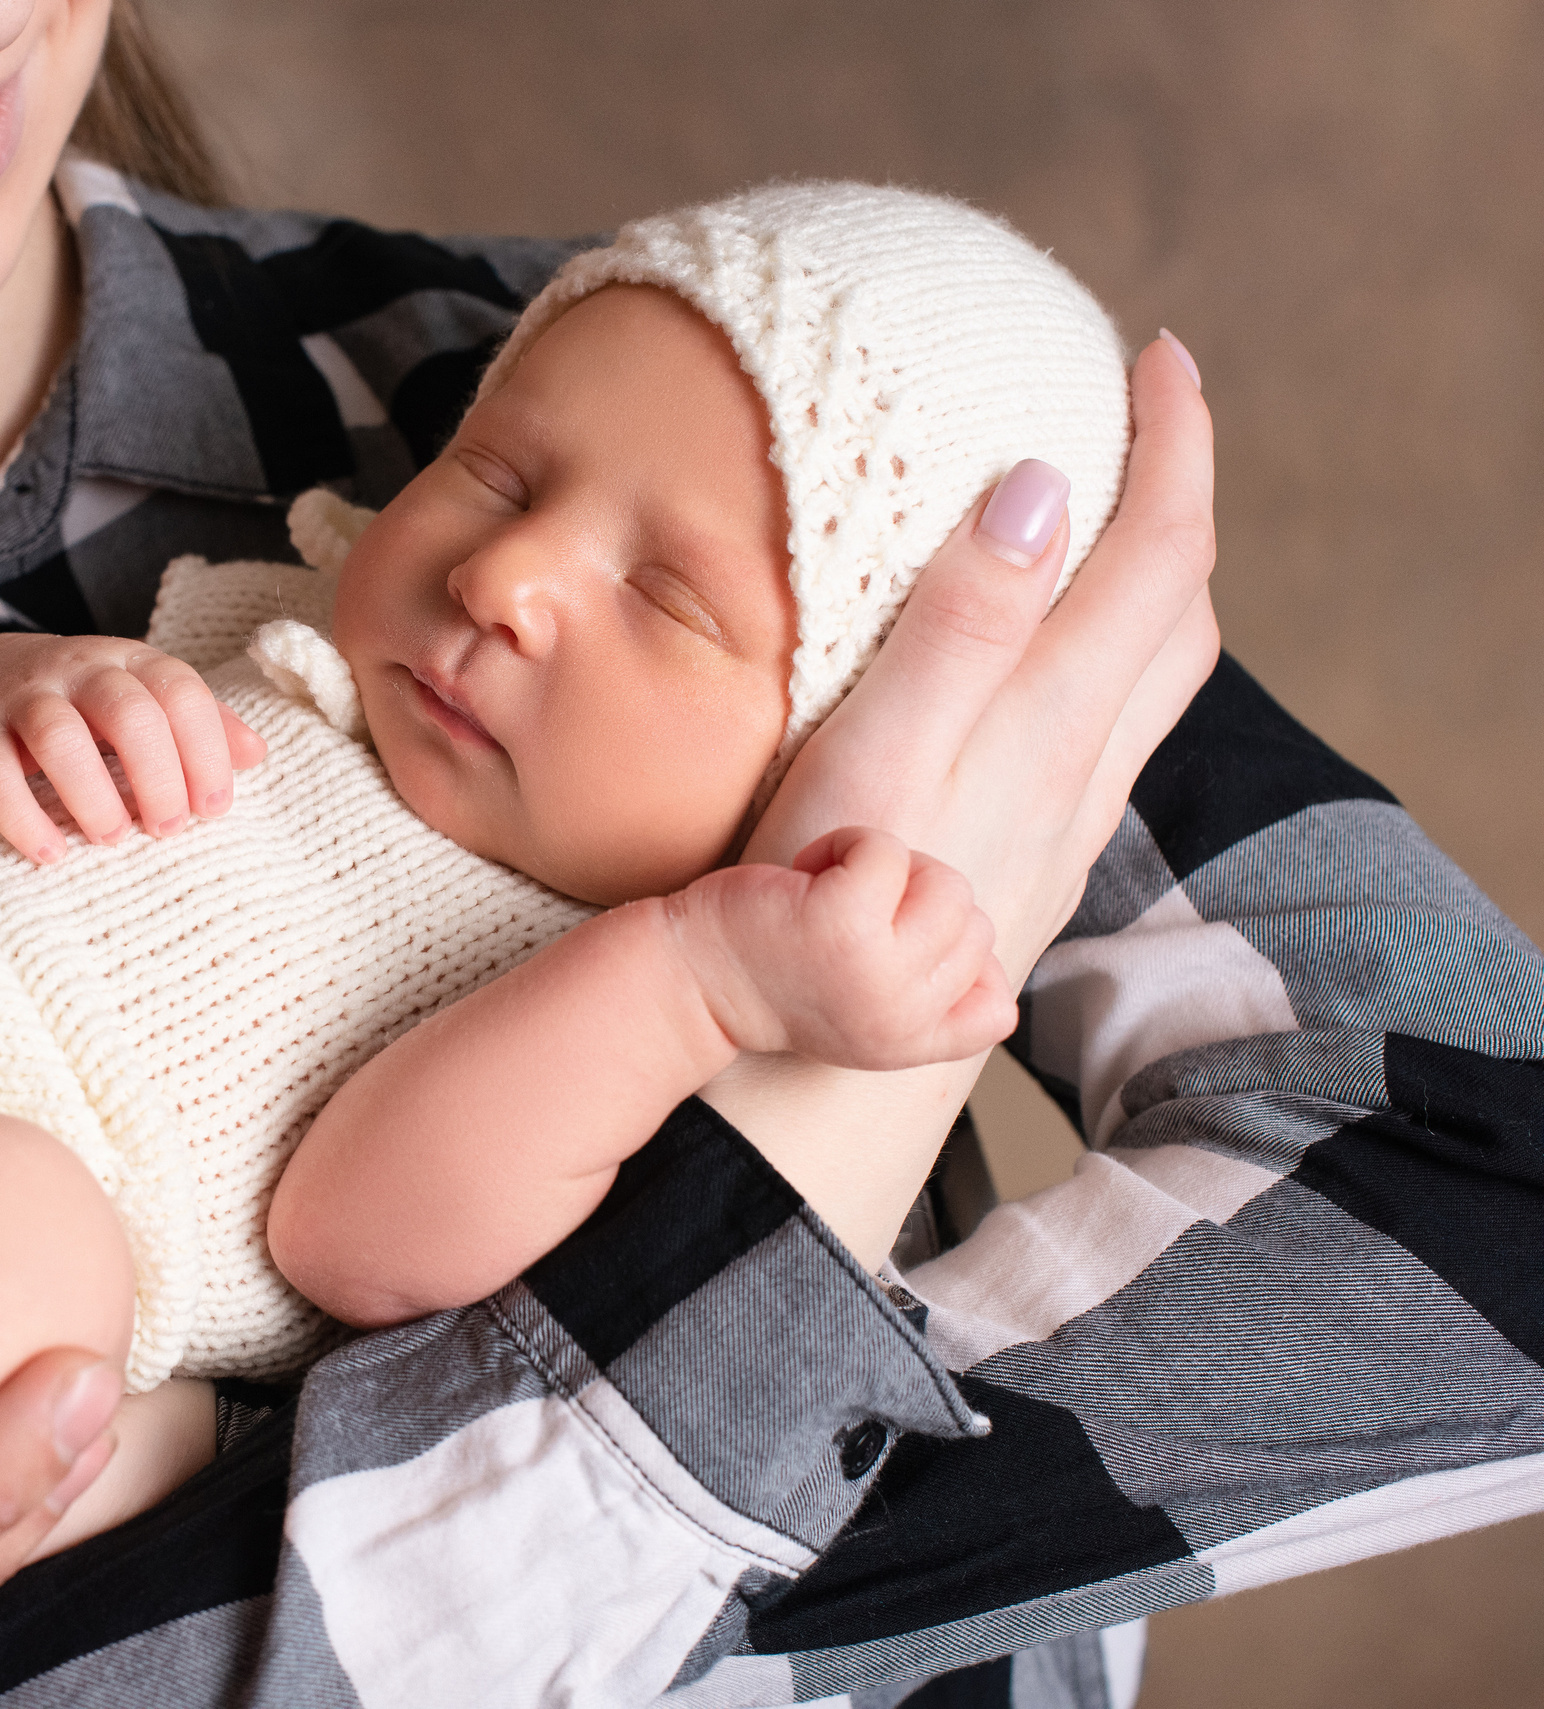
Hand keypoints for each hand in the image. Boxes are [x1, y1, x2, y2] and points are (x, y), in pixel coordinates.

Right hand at [0, 633, 266, 863]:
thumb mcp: (145, 702)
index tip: (213, 809)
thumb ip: (200, 725)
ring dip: (92, 794)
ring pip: (58, 736)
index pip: (181, 692)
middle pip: (127, 711)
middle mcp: (79, 669)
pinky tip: (49, 854)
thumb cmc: (88, 706)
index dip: (205, 751)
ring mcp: (23, 696)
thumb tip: (256, 754)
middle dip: (157, 776)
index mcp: (132, 661)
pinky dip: (21, 816)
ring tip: (112, 839)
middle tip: (167, 829)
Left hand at [681, 827, 1015, 1068]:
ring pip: (946, 884)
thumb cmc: (776, 976)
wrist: (691, 980)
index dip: (967, 965)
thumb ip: (928, 994)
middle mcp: (904, 1018)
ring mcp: (879, 970)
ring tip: (830, 893)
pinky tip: (807, 871)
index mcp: (912, 1045)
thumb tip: (982, 945)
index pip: (1000, 1012)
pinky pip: (887, 851)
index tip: (899, 952)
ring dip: (886, 869)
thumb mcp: (866, 1012)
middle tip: (847, 915)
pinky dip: (847, 843)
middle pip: (974, 924)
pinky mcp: (844, 920)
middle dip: (915, 900)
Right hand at [743, 334, 1219, 980]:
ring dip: (1153, 577)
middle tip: (1140, 411)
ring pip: (1153, 679)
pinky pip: (1107, 731)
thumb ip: (963, 620)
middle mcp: (1081, 772)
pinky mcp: (1030, 864)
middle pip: (1180, 612)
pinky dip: (1107, 652)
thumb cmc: (820, 902)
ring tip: (1106, 514)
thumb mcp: (876, 749)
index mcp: (1049, 722)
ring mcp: (1063, 826)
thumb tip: (1045, 486)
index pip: (1160, 554)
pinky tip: (1046, 661)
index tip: (1156, 356)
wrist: (817, 1064)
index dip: (1177, 444)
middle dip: (1179, 496)